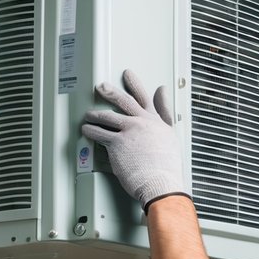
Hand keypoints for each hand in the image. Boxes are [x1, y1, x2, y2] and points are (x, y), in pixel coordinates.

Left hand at [82, 69, 186, 211]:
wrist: (161, 182)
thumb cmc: (167, 168)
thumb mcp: (172, 138)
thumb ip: (166, 118)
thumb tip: (166, 104)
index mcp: (156, 122)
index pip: (145, 98)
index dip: (135, 84)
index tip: (128, 75)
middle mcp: (142, 123)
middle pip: (123, 101)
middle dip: (110, 91)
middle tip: (101, 86)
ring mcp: (129, 131)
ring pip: (107, 116)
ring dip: (95, 114)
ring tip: (88, 115)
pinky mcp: (116, 143)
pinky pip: (99, 133)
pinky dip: (90, 130)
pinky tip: (86, 130)